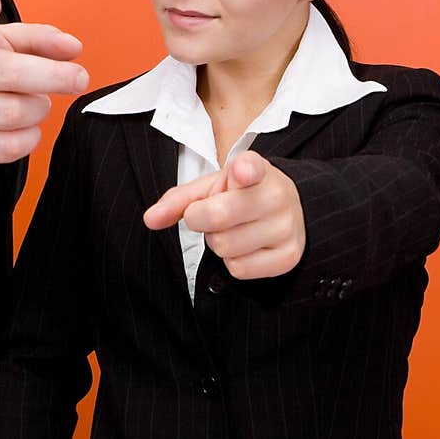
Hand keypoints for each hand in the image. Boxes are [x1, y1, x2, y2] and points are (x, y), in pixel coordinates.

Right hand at [0, 0, 87, 181]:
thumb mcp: (2, 47)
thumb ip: (38, 40)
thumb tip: (72, 48)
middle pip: (10, 74)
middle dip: (54, 76)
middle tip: (78, 78)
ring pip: (14, 113)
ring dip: (38, 110)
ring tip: (34, 105)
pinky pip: (9, 146)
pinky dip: (29, 138)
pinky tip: (22, 129)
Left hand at [143, 150, 305, 278]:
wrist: (287, 209)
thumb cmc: (241, 195)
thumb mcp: (211, 187)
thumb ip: (179, 200)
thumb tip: (150, 219)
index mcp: (255, 170)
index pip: (251, 168)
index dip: (243, 171)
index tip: (242, 172)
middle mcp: (277, 196)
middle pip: (217, 218)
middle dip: (203, 219)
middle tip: (214, 212)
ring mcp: (287, 228)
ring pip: (225, 248)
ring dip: (218, 242)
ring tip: (235, 227)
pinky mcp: (288, 257)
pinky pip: (239, 269)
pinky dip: (233, 261)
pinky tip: (246, 244)